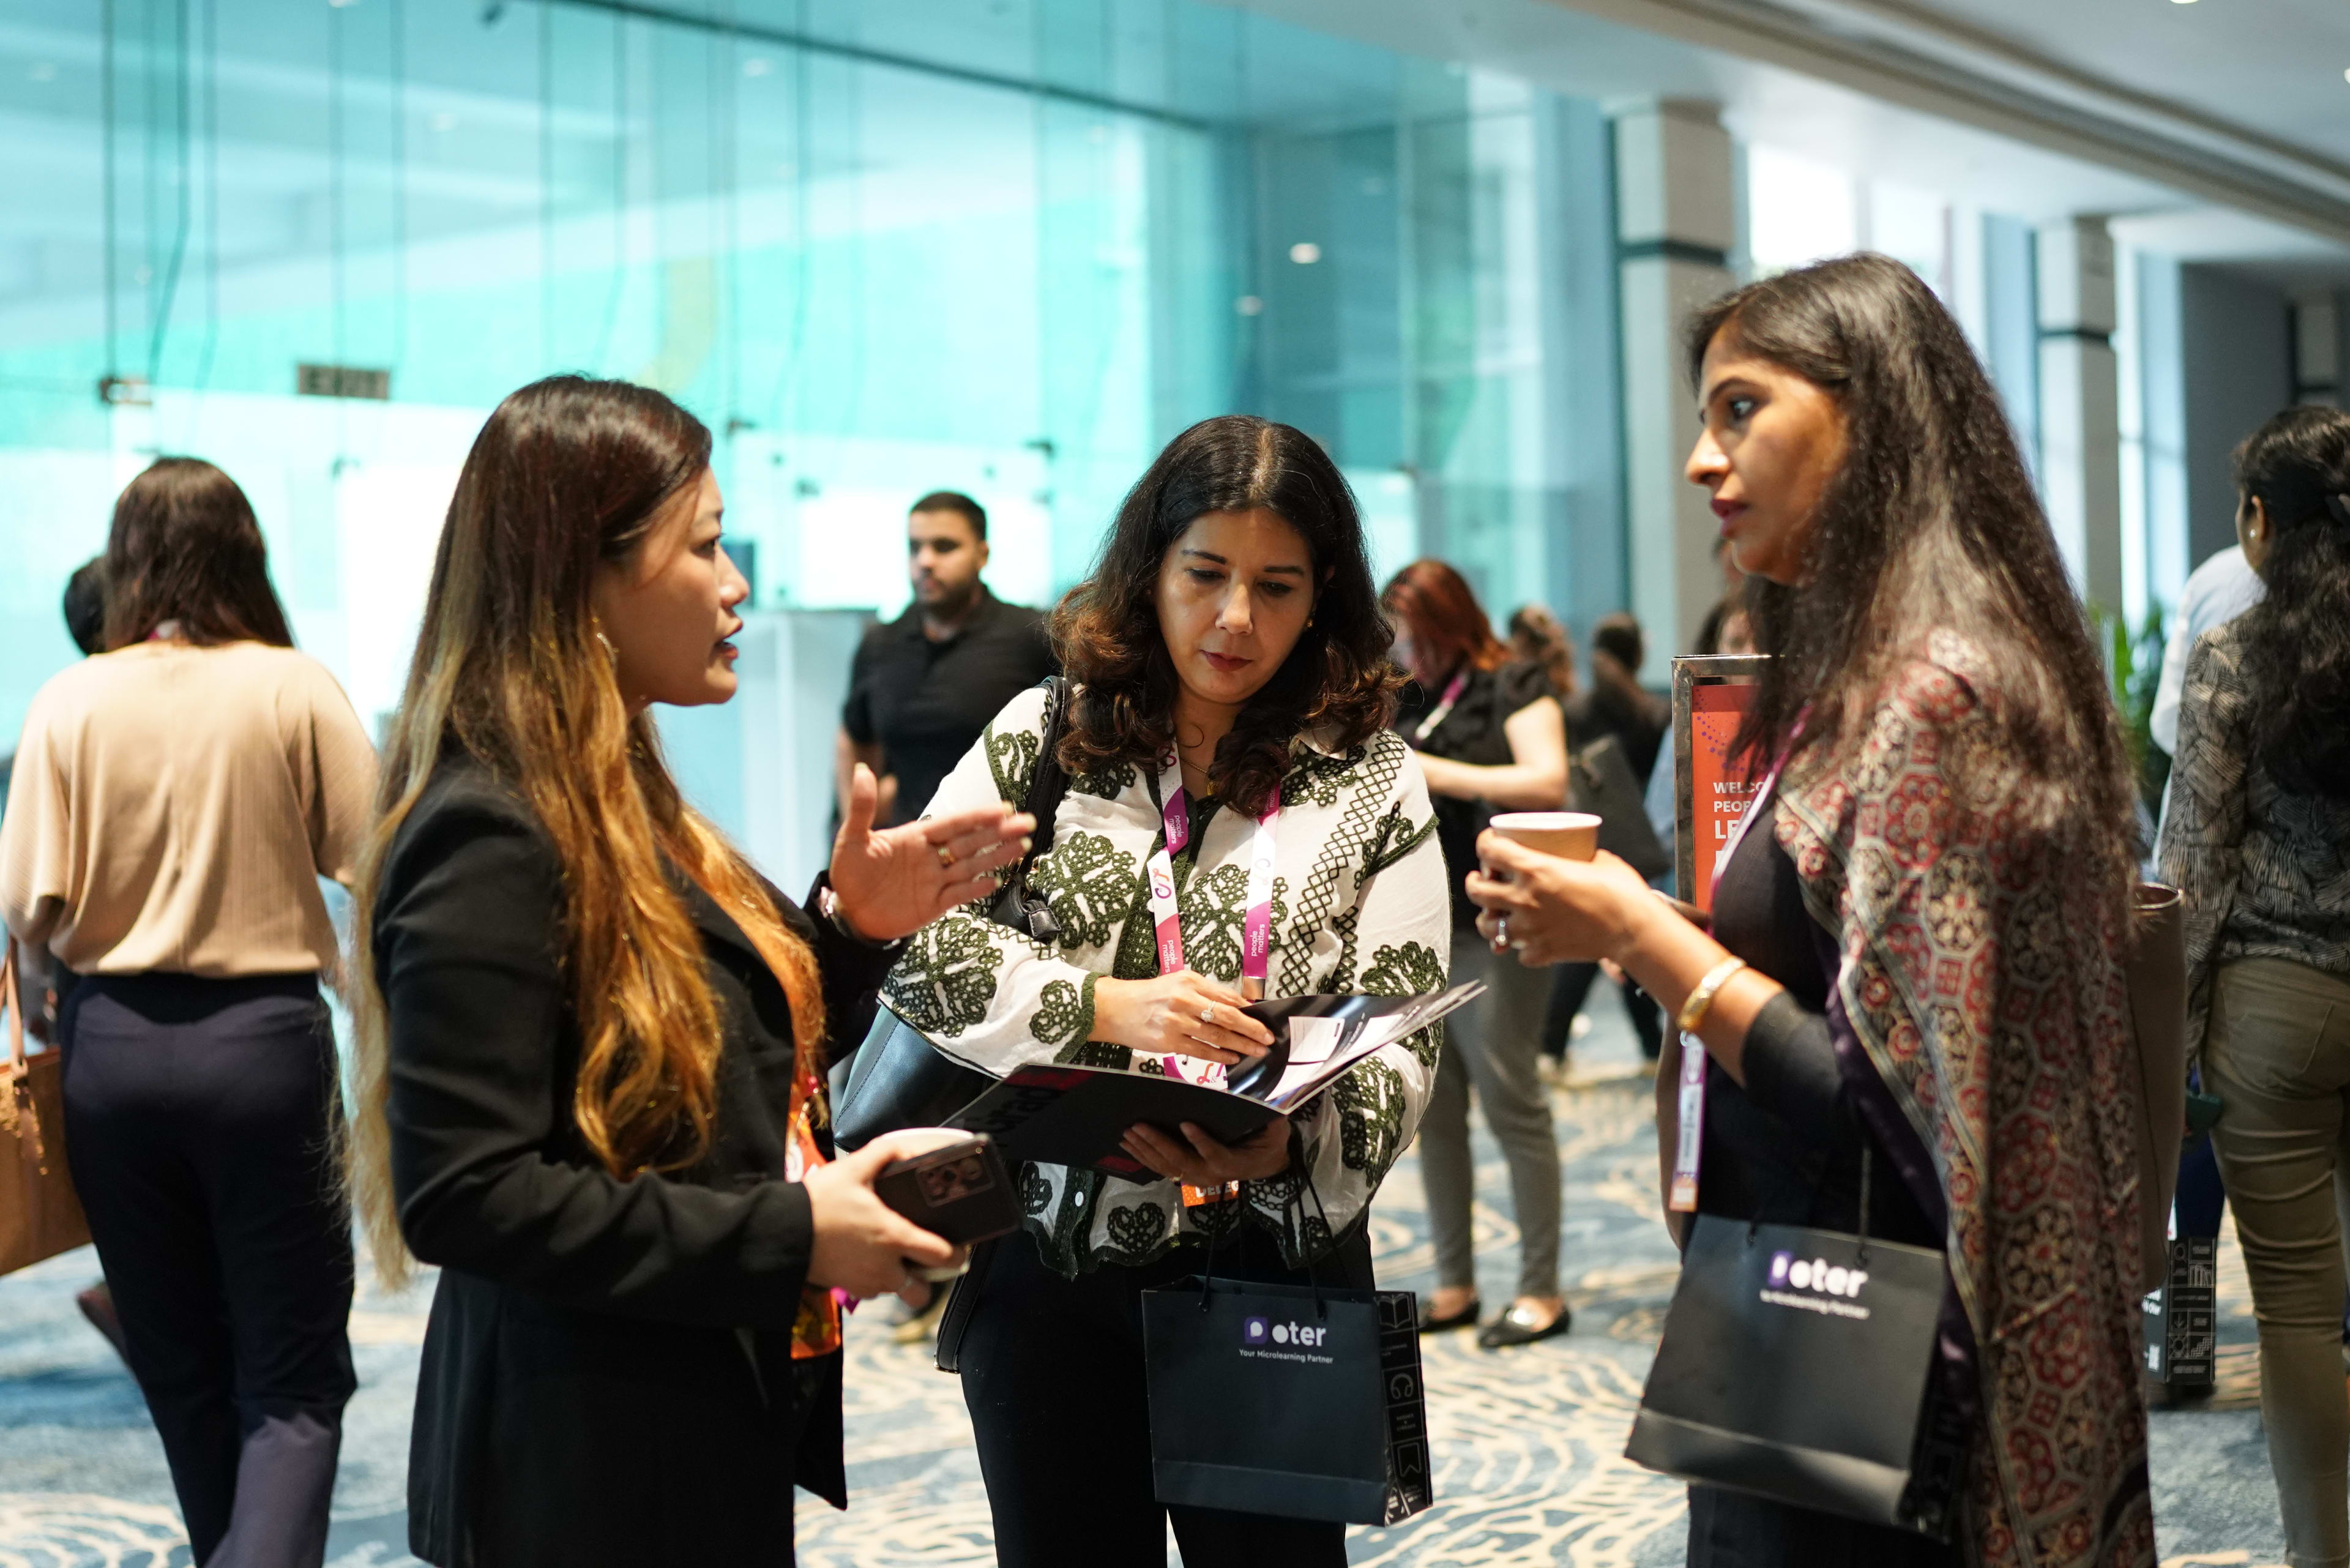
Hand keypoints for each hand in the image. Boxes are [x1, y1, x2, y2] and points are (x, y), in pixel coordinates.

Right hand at [804, 1133, 969, 1299]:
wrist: (781, 1231)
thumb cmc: (819, 1200)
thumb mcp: (853, 1168)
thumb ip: (886, 1153)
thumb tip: (912, 1148)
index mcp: (894, 1237)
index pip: (943, 1257)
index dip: (957, 1254)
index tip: (958, 1246)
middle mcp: (885, 1268)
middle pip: (924, 1289)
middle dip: (929, 1277)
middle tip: (923, 1256)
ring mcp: (866, 1283)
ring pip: (898, 1291)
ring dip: (901, 1279)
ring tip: (893, 1255)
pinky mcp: (847, 1289)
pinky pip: (873, 1291)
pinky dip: (875, 1280)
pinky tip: (867, 1257)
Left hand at [828, 764, 1033, 941]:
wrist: (848, 912)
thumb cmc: (850, 872)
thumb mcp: (852, 839)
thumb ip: (863, 808)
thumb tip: (862, 770)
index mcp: (916, 837)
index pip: (952, 824)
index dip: (977, 816)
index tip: (1003, 807)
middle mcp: (931, 857)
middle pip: (970, 842)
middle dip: (998, 832)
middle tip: (1027, 822)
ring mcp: (935, 881)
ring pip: (971, 866)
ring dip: (996, 857)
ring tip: (1022, 846)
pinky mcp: (933, 906)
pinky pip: (959, 895)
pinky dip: (976, 889)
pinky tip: (996, 881)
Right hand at [1091, 970, 1273, 1064]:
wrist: (1114, 1008)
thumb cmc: (1149, 995)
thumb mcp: (1178, 983)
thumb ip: (1206, 992)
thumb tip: (1238, 1006)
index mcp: (1190, 981)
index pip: (1227, 996)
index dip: (1249, 1010)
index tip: (1264, 1019)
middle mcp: (1184, 999)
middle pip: (1227, 1016)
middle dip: (1251, 1029)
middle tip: (1268, 1038)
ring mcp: (1176, 1022)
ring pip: (1216, 1035)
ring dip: (1240, 1045)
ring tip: (1257, 1051)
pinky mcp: (1168, 1041)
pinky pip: (1201, 1051)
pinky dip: (1219, 1056)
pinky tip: (1233, 1059)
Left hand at [1119, 1118, 1290, 1185]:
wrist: (1265, 1165)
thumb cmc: (1269, 1142)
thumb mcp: (1275, 1130)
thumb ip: (1270, 1117)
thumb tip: (1263, 1093)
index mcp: (1234, 1162)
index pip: (1215, 1154)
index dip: (1201, 1142)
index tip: (1186, 1124)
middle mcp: (1212, 1174)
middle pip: (1182, 1160)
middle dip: (1158, 1143)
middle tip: (1138, 1126)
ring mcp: (1198, 1176)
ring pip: (1168, 1166)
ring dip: (1145, 1150)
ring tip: (1127, 1133)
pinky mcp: (1188, 1175)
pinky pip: (1163, 1168)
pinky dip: (1144, 1157)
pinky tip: (1128, 1145)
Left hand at [1465, 836, 1658, 967]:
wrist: (1635, 929)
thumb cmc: (1622, 890)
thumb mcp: (1596, 859)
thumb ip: (1573, 856)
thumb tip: (1569, 851)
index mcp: (1535, 869)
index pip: (1489, 850)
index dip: (1485, 842)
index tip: (1489, 843)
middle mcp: (1524, 899)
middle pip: (1477, 890)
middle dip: (1476, 881)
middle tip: (1482, 878)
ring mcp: (1529, 929)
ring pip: (1487, 926)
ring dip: (1488, 917)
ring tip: (1495, 912)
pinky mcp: (1541, 952)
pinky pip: (1518, 952)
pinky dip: (1521, 946)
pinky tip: (1529, 939)